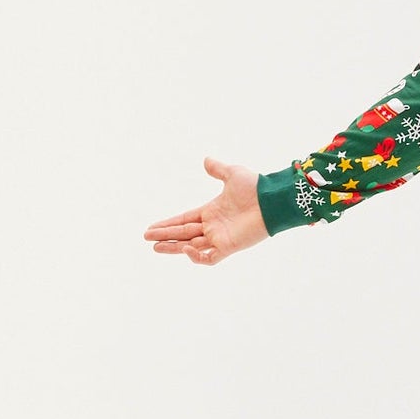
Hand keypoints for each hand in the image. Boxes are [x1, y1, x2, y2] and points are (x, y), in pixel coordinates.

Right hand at [143, 156, 267, 265]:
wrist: (272, 200)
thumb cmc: (255, 187)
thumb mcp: (233, 174)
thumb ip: (218, 169)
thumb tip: (206, 160)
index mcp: (211, 211)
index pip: (184, 220)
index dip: (168, 223)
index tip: (151, 227)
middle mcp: (213, 226)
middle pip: (183, 233)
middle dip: (165, 236)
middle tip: (147, 238)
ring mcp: (220, 238)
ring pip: (191, 247)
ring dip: (173, 247)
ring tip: (155, 247)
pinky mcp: (229, 247)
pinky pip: (209, 257)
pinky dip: (197, 256)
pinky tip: (185, 248)